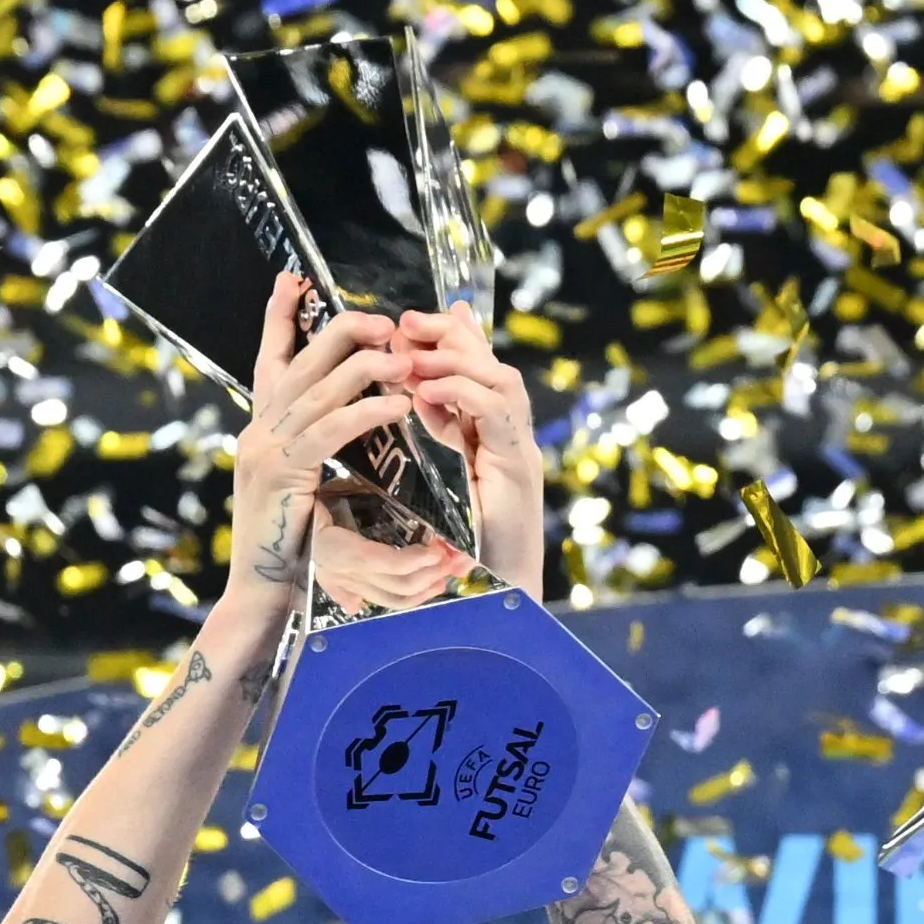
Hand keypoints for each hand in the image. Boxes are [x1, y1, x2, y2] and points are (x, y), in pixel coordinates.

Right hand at [208, 277, 413, 628]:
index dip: (279, 319)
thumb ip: (310, 452)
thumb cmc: (288, 550)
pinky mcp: (282, 474)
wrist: (261, 594)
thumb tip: (333, 425)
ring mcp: (264, 450)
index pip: (269, 361)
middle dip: (341, 333)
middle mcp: (257, 431)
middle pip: (299, 364)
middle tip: (385, 321)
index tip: (293, 280)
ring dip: (364, 369)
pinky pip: (329, 432)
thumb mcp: (299, 489)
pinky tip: (396, 404)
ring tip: (402, 357)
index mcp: (260, 430)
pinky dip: (365, 413)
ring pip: (317, 392)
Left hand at [397, 303, 543, 593]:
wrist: (494, 601)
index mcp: (491, 438)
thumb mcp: (435, 480)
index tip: (405, 322)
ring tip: (411, 357)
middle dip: (450, 336)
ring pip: (501, 381)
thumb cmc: (460, 551)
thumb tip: (406, 395)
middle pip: (492, 364)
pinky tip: (425, 393)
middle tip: (404, 323)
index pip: (478, 368)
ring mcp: (519, 452)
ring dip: (454, 362)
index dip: (448, 337)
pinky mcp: (519, 470)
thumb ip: (428, 438)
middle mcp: (512, 439)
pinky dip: (462, 395)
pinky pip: (497, 415)